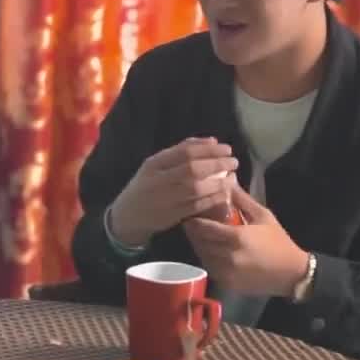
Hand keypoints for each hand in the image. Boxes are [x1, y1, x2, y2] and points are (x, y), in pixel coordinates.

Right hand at [108, 137, 240, 245]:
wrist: (126, 217)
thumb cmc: (146, 187)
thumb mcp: (155, 165)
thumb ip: (180, 151)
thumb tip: (212, 141)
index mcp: (154, 164)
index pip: (185, 152)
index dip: (208, 149)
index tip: (226, 148)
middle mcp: (158, 180)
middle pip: (192, 169)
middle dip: (217, 164)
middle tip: (233, 162)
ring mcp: (164, 199)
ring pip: (196, 188)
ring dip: (217, 182)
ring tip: (232, 178)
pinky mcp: (171, 216)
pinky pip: (196, 206)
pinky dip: (212, 199)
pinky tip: (224, 194)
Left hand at [182, 188, 309, 296]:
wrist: (291, 273)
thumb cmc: (277, 241)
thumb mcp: (263, 216)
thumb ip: (242, 200)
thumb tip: (227, 181)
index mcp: (236, 236)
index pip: (204, 228)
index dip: (194, 221)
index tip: (190, 214)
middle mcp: (228, 255)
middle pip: (200, 242)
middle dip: (194, 232)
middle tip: (191, 223)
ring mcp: (226, 272)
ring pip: (202, 256)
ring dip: (199, 245)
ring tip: (200, 236)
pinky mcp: (227, 283)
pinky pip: (209, 268)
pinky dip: (207, 258)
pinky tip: (211, 250)